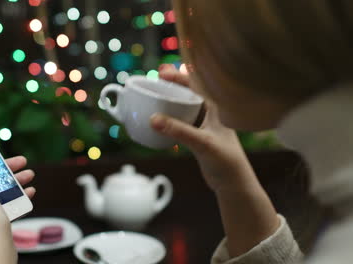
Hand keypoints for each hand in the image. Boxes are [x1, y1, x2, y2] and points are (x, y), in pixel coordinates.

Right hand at [151, 66, 256, 192]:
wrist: (233, 183)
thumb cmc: (226, 160)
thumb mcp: (202, 143)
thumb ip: (179, 130)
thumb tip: (153, 119)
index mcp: (216, 107)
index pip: (196, 83)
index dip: (178, 76)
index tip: (160, 74)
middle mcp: (210, 112)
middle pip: (188, 92)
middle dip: (170, 85)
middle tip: (153, 82)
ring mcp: (203, 124)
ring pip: (183, 107)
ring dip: (169, 102)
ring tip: (153, 98)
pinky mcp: (198, 136)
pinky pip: (180, 121)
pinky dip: (170, 118)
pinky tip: (159, 121)